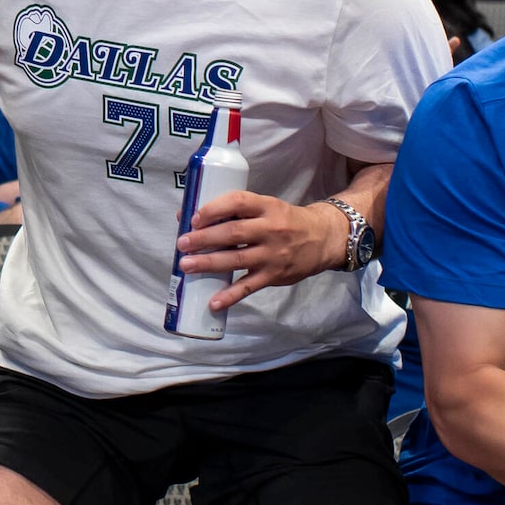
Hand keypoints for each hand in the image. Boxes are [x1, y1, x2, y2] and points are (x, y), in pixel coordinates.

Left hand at [177, 191, 349, 313]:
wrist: (322, 239)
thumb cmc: (285, 220)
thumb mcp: (267, 207)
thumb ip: (236, 212)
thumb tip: (190, 218)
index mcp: (266, 206)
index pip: (237, 202)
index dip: (213, 209)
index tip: (194, 218)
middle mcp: (270, 229)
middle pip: (233, 233)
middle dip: (203, 239)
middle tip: (182, 243)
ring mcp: (273, 254)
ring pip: (237, 259)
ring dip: (208, 263)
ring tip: (186, 265)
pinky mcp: (274, 276)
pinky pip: (249, 287)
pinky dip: (230, 296)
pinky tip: (213, 302)